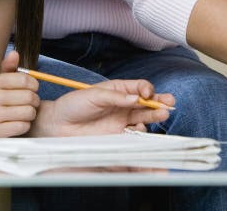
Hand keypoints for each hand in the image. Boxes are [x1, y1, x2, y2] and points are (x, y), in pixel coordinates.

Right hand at [0, 49, 39, 137]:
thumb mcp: (2, 83)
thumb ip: (10, 68)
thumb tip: (14, 53)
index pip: (24, 79)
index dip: (34, 84)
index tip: (33, 88)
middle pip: (28, 96)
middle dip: (35, 100)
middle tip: (31, 103)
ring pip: (28, 112)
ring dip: (31, 114)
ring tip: (25, 113)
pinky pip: (22, 126)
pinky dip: (25, 126)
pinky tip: (18, 124)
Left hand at [32, 79, 174, 136]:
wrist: (57, 126)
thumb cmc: (72, 105)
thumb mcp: (93, 95)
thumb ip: (115, 97)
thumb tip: (136, 98)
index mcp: (118, 90)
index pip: (139, 87)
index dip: (147, 90)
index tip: (147, 94)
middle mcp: (123, 105)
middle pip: (147, 103)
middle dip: (160, 102)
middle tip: (169, 103)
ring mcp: (122, 122)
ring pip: (144, 118)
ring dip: (154, 116)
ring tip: (162, 115)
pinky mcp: (118, 137)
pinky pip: (135, 136)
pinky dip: (142, 133)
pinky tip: (141, 130)